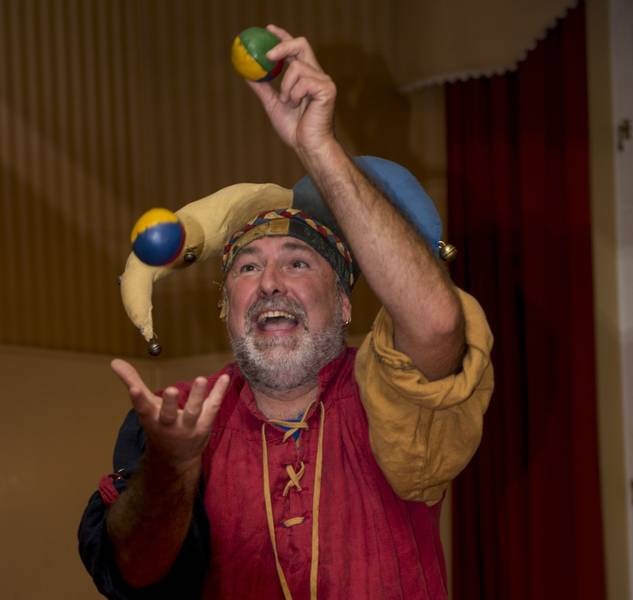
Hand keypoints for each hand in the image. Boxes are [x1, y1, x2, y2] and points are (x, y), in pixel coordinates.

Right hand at [110, 359, 229, 470]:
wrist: (176, 458)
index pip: (143, 410)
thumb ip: (132, 382)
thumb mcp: (146, 407)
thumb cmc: (159, 425)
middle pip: (170, 415)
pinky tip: (225, 378)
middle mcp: (170, 425)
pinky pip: (213, 407)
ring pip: (194, 412)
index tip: (133, 389)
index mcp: (152, 420)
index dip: (138, 400)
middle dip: (170, 403)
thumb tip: (115, 361)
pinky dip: (219, 393)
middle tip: (172, 389)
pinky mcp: (206, 425)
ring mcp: (189, 427)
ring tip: (201, 379)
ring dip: (198, 396)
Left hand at [246, 24, 336, 154]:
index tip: (268, 30)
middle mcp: (316, 75)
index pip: (295, 49)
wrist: (308, 146)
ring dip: (286, 87)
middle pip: (301, 45)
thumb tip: (247, 74)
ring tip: (289, 104)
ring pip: (297, 67)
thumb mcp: (273, 105)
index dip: (283, 37)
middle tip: (268, 56)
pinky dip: (294, 94)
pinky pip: (303, 81)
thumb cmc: (295, 130)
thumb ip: (263, 89)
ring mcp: (323, 81)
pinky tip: (298, 106)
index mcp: (305, 77)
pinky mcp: (328, 89)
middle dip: (283, 46)